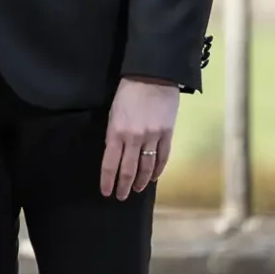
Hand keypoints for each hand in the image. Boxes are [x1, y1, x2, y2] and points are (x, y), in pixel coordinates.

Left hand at [101, 77, 179, 199]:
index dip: (107, 180)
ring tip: (137, 190)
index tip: (106, 192)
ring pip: (146, 167)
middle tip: (121, 197)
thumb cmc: (127, 92)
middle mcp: (134, 138)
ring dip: (141, 181)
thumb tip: (115, 154)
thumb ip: (114, 134)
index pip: (110, 163)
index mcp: (116, 132)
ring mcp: (152, 137)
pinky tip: (153, 177)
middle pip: (128, 170)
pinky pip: (162, 157)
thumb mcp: (113, 113)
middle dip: (124, 186)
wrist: (153, 76)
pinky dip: (158, 170)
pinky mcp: (167, 134)